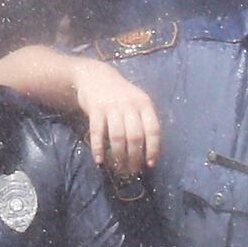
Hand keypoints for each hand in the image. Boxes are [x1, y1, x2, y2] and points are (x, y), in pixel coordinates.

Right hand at [66, 57, 160, 179]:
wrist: (94, 76)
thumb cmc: (120, 94)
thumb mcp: (136, 101)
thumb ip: (143, 121)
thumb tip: (150, 151)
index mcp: (144, 103)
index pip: (153, 129)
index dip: (153, 148)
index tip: (150, 164)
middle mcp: (129, 105)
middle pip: (135, 136)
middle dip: (134, 157)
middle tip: (132, 170)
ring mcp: (112, 107)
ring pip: (117, 136)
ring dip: (118, 156)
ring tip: (118, 168)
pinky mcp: (95, 109)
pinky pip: (97, 132)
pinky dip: (98, 148)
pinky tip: (99, 160)